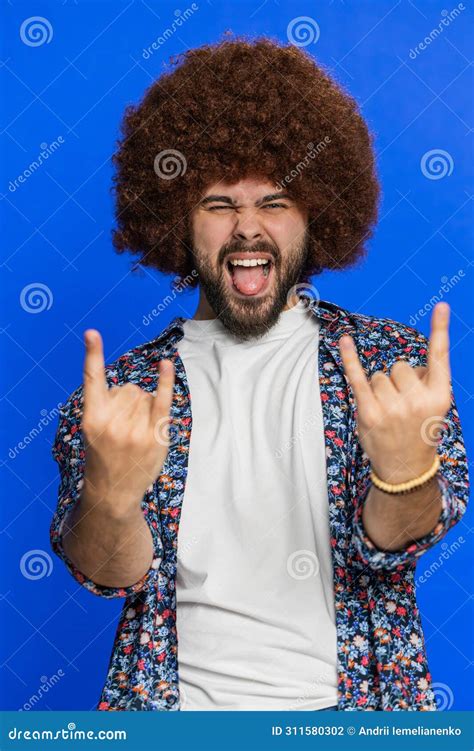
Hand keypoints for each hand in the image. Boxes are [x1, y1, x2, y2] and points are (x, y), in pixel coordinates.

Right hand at [81, 329, 174, 513]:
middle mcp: (112, 422)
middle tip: (122, 429)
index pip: (92, 380)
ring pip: (145, 395)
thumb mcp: (94, 431)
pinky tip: (166, 365)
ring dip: (144, 408)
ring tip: (134, 434)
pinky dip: (166, 381)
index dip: (92, 354)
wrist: (114, 492)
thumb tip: (139, 387)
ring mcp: (135, 430)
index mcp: (91, 418)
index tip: (92, 332)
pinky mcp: (154, 436)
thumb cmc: (104, 456)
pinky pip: (163, 400)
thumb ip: (109, 406)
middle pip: (129, 388)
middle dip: (129, 401)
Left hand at [338, 302, 450, 483]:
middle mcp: (417, 400)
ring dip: (381, 389)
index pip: (440, 356)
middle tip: (402, 406)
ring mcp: (391, 407)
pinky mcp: (369, 412)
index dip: (441, 329)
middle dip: (398, 380)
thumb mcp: (434, 408)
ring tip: (389, 412)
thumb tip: (403, 367)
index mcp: (440, 396)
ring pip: (380, 375)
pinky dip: (349, 357)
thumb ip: (423, 382)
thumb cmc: (419, 431)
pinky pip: (357, 376)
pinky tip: (344, 340)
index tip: (442, 305)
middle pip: (400, 366)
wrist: (405, 469)